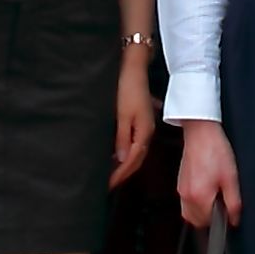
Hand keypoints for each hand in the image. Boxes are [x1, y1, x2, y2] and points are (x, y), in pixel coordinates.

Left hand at [108, 52, 155, 184]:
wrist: (133, 68)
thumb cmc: (127, 89)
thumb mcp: (121, 115)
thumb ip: (122, 138)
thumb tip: (121, 159)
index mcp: (144, 133)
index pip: (132, 161)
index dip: (120, 175)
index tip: (107, 185)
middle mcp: (146, 132)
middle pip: (136, 160)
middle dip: (123, 174)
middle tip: (107, 185)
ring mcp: (144, 126)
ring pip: (135, 153)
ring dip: (124, 165)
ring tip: (110, 174)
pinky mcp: (140, 120)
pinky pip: (134, 143)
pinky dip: (125, 153)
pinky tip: (115, 155)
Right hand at [178, 116, 241, 229]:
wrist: (201, 133)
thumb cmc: (216, 151)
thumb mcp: (231, 178)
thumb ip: (233, 202)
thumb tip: (234, 219)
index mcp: (200, 197)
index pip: (208, 223)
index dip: (220, 220)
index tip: (227, 213)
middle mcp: (187, 196)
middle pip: (197, 222)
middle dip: (209, 218)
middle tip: (221, 203)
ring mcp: (181, 190)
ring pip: (189, 214)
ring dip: (201, 212)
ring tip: (213, 195)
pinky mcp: (180, 183)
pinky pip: (186, 202)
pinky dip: (195, 203)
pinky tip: (206, 189)